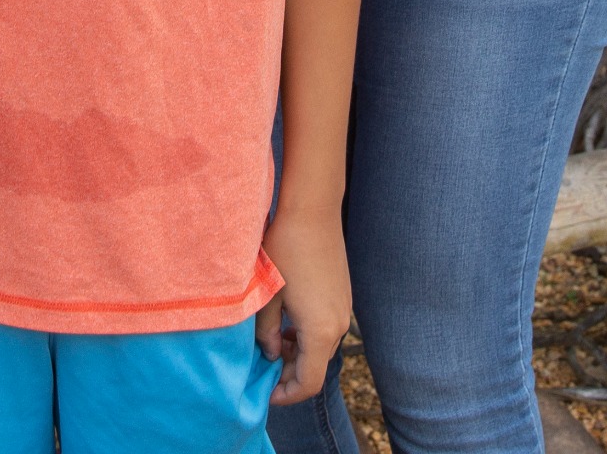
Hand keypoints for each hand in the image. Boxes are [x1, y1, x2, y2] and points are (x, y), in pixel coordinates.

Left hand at [255, 205, 352, 406]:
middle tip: (262, 368)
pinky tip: (288, 323)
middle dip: (290, 374)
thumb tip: (272, 353)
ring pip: (321, 348)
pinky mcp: (343, 296)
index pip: (308, 383)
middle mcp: (338, 325)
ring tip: (272, 344)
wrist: (313, 211)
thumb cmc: (285, 250)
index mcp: (320, 331)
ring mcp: (343, 310)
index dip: (286, 395)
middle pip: (316, 367)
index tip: (266, 394)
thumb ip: (267, 332)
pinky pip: (326, 329)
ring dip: (299, 355)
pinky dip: (308, 337)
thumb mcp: (267, 295)